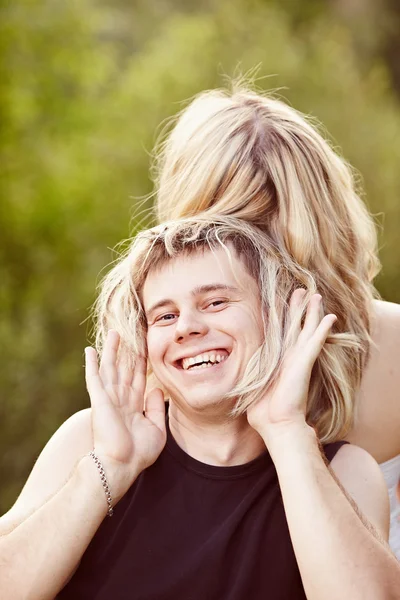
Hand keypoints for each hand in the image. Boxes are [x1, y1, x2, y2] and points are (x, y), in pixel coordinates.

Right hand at [85, 330, 165, 500]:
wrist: (121, 465)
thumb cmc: (138, 453)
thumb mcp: (156, 429)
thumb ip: (156, 407)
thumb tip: (158, 388)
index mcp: (134, 406)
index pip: (138, 378)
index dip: (141, 363)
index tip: (145, 348)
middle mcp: (120, 399)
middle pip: (124, 369)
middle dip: (127, 351)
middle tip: (129, 333)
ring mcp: (109, 398)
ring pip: (110, 368)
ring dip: (111, 350)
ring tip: (113, 333)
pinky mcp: (99, 400)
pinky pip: (95, 377)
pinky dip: (92, 363)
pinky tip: (90, 350)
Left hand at [247, 290, 335, 442]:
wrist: (275, 423)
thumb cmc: (262, 410)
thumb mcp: (251, 386)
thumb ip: (249, 376)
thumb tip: (235, 377)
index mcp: (278, 361)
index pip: (280, 334)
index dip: (282, 317)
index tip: (281, 302)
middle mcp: (290, 358)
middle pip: (295, 326)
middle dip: (298, 308)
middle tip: (302, 290)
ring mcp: (299, 359)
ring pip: (307, 329)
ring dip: (311, 312)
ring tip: (316, 296)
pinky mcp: (304, 363)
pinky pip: (315, 342)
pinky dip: (322, 329)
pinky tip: (330, 317)